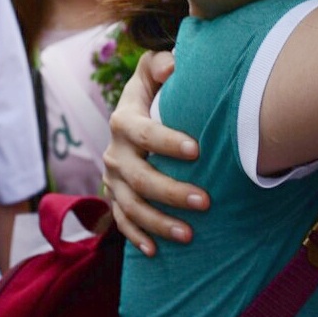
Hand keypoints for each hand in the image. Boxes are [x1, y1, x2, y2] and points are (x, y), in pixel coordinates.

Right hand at [103, 51, 210, 254]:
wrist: (132, 114)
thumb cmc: (154, 91)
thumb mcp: (152, 72)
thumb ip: (160, 64)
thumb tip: (172, 67)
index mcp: (124, 121)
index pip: (145, 133)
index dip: (168, 142)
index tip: (197, 150)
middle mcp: (115, 152)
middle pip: (139, 178)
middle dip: (171, 192)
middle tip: (205, 202)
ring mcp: (112, 179)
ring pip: (131, 206)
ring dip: (158, 222)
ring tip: (189, 235)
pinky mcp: (114, 197)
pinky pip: (121, 222)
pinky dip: (136, 237)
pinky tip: (155, 252)